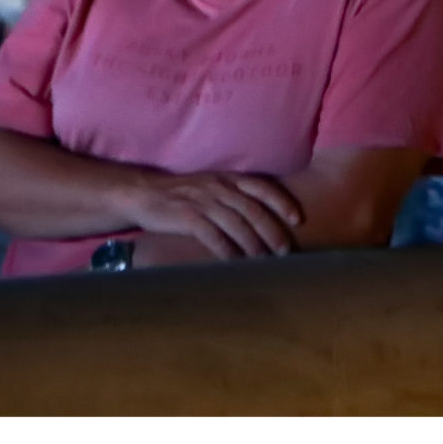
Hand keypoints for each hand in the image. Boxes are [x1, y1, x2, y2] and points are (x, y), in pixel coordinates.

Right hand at [121, 170, 304, 259]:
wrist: (145, 193)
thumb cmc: (184, 194)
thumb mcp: (213, 186)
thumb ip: (235, 196)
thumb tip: (263, 218)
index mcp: (228, 178)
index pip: (263, 188)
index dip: (282, 203)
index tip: (297, 220)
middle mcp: (220, 188)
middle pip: (254, 210)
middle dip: (273, 232)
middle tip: (285, 251)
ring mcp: (204, 202)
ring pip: (237, 225)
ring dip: (254, 245)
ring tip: (265, 261)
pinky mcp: (188, 217)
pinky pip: (213, 237)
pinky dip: (227, 252)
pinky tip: (236, 264)